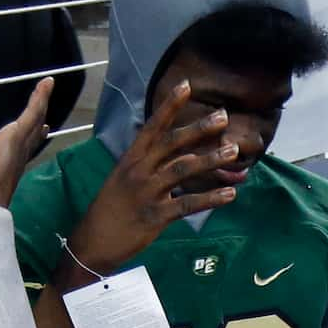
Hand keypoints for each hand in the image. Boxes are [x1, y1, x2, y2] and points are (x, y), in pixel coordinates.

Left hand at [0, 77, 54, 215]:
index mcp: (11, 169)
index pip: (26, 150)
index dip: (35, 140)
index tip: (43, 131)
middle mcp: (19, 155)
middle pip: (33, 132)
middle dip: (41, 118)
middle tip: (47, 103)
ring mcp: (20, 143)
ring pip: (35, 118)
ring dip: (42, 100)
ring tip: (48, 85)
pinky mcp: (17, 134)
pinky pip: (32, 111)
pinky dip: (40, 96)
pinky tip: (47, 82)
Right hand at [65, 80, 240, 272]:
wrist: (93, 242)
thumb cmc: (111, 209)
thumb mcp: (127, 180)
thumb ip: (156, 164)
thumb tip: (187, 155)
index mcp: (131, 158)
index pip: (153, 126)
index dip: (170, 106)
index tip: (187, 86)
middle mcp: (139, 170)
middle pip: (172, 143)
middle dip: (199, 129)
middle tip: (223, 116)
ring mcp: (147, 193)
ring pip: (183, 170)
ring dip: (211, 160)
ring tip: (234, 152)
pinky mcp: (156, 216)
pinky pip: (187, 204)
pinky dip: (210, 199)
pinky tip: (230, 195)